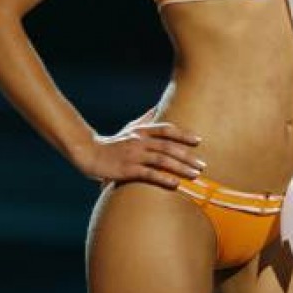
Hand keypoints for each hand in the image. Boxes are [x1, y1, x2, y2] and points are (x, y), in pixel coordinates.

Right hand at [79, 108, 205, 189]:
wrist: (89, 154)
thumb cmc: (113, 143)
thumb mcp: (129, 129)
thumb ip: (144, 120)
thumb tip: (156, 108)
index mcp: (141, 131)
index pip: (166, 130)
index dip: (183, 134)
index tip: (199, 140)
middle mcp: (139, 141)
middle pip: (168, 146)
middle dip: (187, 156)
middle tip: (202, 165)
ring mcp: (133, 155)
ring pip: (162, 160)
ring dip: (180, 167)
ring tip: (194, 175)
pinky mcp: (127, 170)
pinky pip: (149, 174)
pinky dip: (163, 178)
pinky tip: (176, 184)